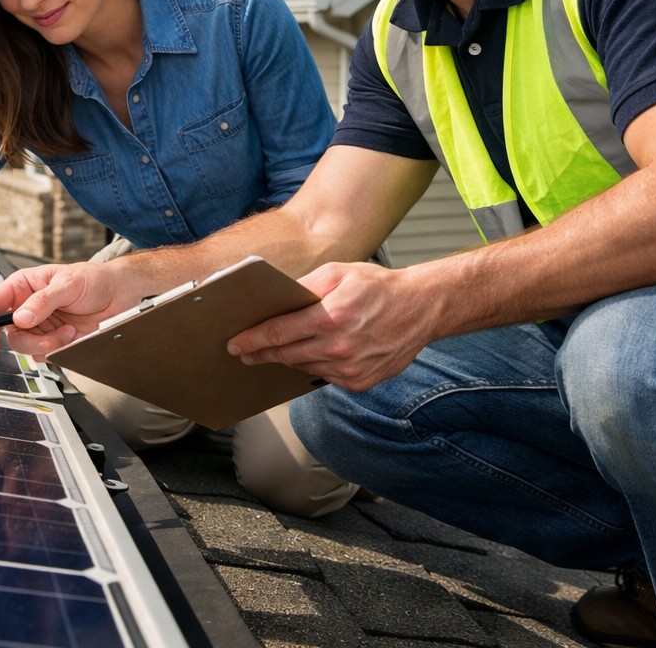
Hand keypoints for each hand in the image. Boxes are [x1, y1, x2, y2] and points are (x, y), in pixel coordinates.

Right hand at [0, 262, 128, 358]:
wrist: (119, 296)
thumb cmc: (93, 280)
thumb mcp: (67, 283)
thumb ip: (42, 301)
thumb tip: (21, 317)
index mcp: (24, 286)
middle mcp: (26, 307)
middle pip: (3, 330)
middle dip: (11, 338)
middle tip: (1, 346)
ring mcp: (38, 326)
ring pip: (23, 345)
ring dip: (44, 342)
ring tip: (67, 330)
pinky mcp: (51, 341)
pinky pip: (41, 354)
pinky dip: (56, 348)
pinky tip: (71, 335)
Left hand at [225, 262, 438, 390]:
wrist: (420, 308)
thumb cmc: (378, 287)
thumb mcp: (339, 273)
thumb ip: (305, 287)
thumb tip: (277, 301)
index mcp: (331, 317)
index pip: (279, 333)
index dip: (252, 340)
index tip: (235, 343)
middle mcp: (339, 347)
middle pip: (286, 355)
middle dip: (260, 353)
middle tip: (242, 352)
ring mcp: (350, 369)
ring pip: (303, 367)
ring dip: (286, 360)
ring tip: (271, 352)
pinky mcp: (359, 382)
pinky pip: (324, 377)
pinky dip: (313, 366)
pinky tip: (310, 354)